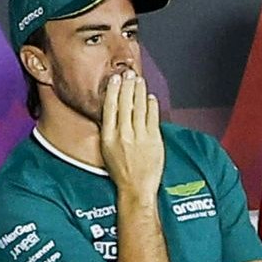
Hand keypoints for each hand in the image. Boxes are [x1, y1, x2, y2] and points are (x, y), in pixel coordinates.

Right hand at [98, 70, 164, 203]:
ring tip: (139, 81)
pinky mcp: (154, 139)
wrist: (136, 188)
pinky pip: (152, 116)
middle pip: (125, 103)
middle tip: (129, 73)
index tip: (116, 79)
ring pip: (139, 107)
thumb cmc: (121, 171)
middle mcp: (123, 135)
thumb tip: (113, 111)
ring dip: (139, 91)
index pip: (110, 107)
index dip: (114, 91)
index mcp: (109, 137)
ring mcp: (140, 136)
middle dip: (128, 85)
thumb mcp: (107, 150)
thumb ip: (110, 130)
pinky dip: (151, 105)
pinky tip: (150, 98)